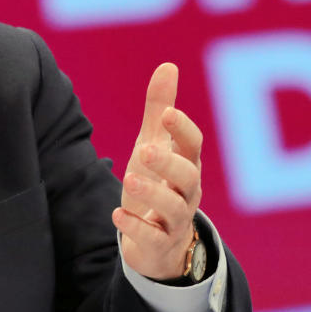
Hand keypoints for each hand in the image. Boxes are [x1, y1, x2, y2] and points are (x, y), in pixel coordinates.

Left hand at [113, 62, 202, 279]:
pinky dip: (136, 227)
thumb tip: (168, 65)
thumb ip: (159, 108)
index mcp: (187, 164)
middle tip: (143, 150)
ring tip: (129, 177)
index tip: (165, 113)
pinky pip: (153, 238)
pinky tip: (117, 214)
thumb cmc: (158, 183)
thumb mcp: (154, 145)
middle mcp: (187, 192)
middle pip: (188, 176)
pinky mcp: (159, 245)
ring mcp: (175, 221)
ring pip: (173, 208)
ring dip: (152, 193)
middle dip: (168, 162)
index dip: (182, 129)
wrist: (157, 243)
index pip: (193, 144)